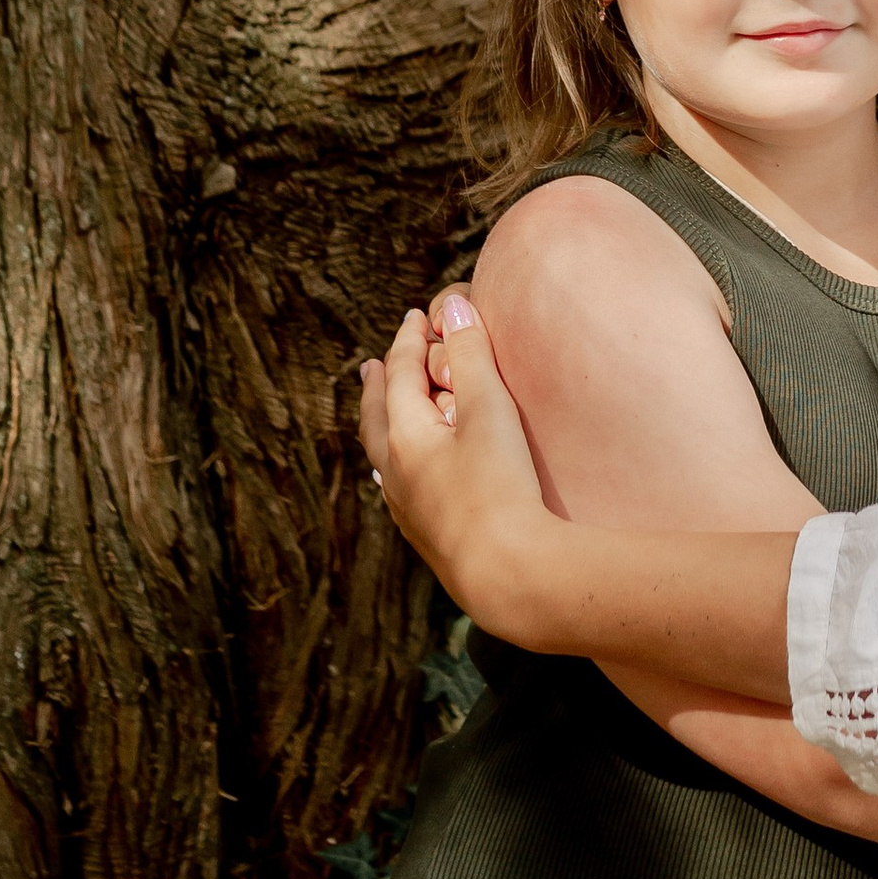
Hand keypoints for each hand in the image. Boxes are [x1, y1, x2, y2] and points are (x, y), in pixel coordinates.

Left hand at [358, 292, 551, 626]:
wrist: (506, 574)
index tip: (415, 318)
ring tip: (381, 417)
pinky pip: (397, 489)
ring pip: (382, 458)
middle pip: (376, 419)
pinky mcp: (427, 537)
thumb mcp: (489, 410)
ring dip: (382, 427)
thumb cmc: (499, 487)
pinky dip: (396, 466)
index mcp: (405, 436)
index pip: (400, 376)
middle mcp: (396, 472)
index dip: (408, 342)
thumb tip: (452, 304)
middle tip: (371, 366)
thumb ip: (471, 354)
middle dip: (378, 387)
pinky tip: (403, 481)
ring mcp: (408, 509)